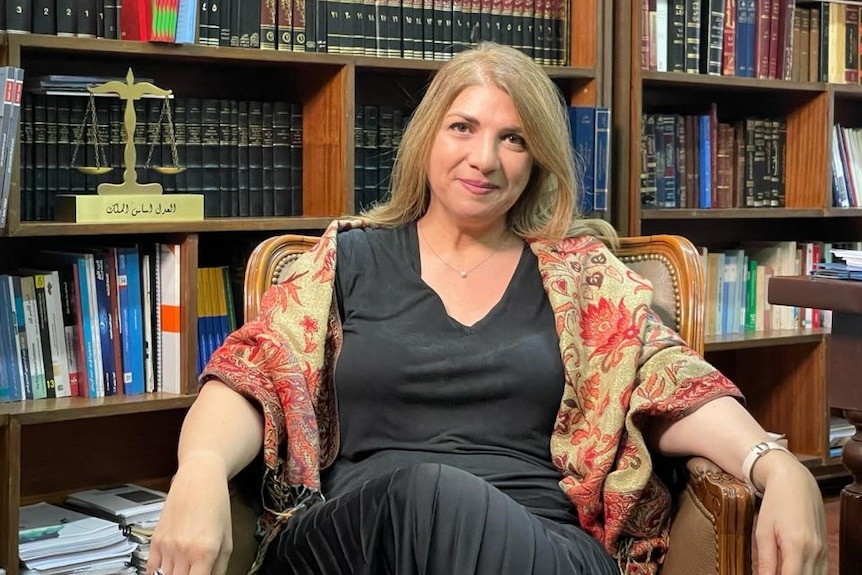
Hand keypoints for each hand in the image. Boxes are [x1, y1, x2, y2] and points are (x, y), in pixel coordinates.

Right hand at [147, 458, 233, 574]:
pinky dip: (156, 574)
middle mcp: (183, 551)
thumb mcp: (227, 539)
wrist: (199, 478)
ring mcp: (167, 546)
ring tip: (183, 569)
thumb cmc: (216, 505)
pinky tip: (166, 572)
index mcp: (204, 552)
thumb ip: (219, 567)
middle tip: (192, 572)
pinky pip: (150, 568)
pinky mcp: (155, 540)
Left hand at [752, 453, 826, 573]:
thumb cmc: (775, 504)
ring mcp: (822, 551)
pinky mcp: (824, 549)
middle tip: (772, 572)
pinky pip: (820, 571)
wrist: (795, 482)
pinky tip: (792, 571)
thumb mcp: (763, 531)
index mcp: (796, 546)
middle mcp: (814, 551)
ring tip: (780, 570)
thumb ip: (765, 560)